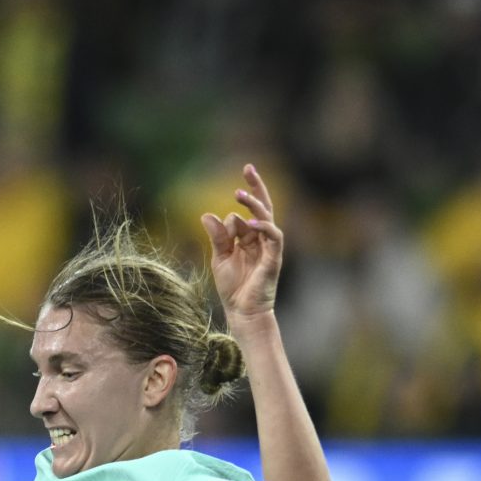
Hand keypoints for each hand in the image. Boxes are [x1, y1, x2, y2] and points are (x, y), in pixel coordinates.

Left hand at [201, 163, 285, 320]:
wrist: (242, 312)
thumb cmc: (233, 288)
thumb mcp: (219, 259)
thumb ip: (217, 237)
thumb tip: (206, 215)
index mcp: (249, 239)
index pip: (244, 215)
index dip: (233, 213)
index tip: (225, 199)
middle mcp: (262, 239)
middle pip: (264, 207)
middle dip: (257, 186)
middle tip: (248, 168)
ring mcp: (270, 247)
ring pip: (267, 217)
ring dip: (255, 203)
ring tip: (240, 193)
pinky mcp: (274, 258)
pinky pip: (274, 236)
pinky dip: (263, 227)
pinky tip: (249, 222)